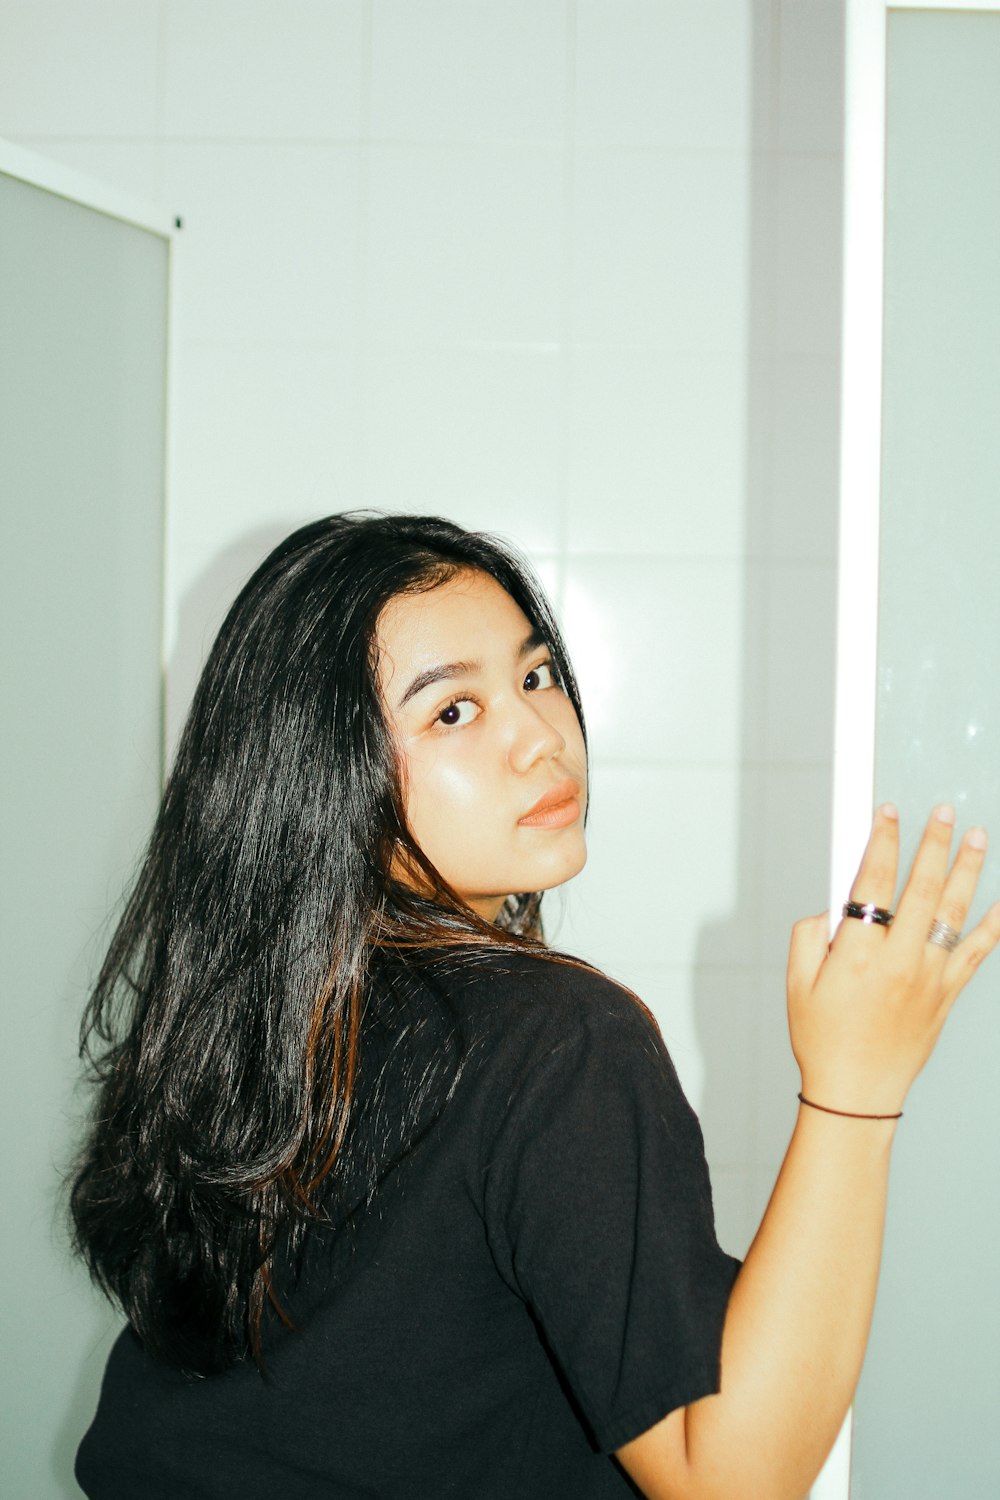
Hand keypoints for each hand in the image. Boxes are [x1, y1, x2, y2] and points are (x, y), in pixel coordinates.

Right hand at [786, 804, 999, 1115]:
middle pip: (922, 888)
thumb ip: (809, 936)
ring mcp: (929, 978)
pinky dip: (993, 926)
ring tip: (977, 837)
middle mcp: (899, 962)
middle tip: (944, 812)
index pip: (874, 882)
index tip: (888, 813)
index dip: (882, 841)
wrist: (858, 1093)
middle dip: (933, 843)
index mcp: (857, 955)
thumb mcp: (796, 984)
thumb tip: (831, 906)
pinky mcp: (947, 995)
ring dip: (967, 871)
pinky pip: (977, 953)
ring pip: (954, 913)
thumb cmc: (823, 1040)